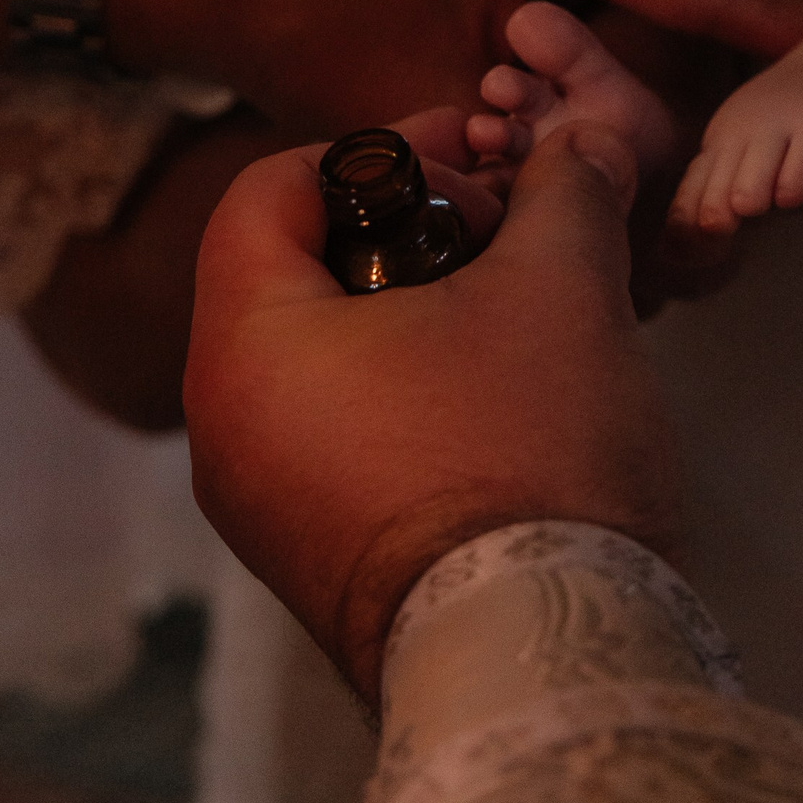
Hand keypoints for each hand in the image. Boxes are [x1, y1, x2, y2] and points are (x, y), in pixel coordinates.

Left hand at [184, 120, 679, 698]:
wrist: (541, 661)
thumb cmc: (530, 453)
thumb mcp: (562, 289)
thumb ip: (564, 192)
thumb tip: (580, 141)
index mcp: (245, 347)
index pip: (268, 190)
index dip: (375, 150)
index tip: (470, 158)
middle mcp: (223, 431)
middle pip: (290, 275)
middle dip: (403, 234)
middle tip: (501, 232)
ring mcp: (260, 509)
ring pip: (318, 362)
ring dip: (411, 315)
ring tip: (516, 311)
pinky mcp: (310, 563)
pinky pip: (336, 438)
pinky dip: (404, 394)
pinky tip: (500, 397)